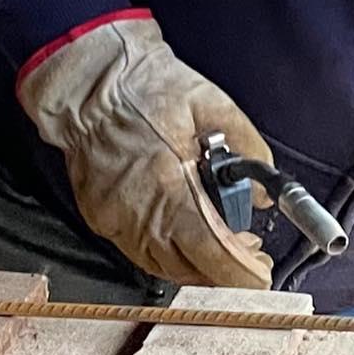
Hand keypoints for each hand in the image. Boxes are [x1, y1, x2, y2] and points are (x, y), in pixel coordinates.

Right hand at [17, 16, 273, 288]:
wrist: (89, 82)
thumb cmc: (148, 88)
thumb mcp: (216, 106)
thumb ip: (250, 149)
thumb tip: (264, 193)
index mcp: (172, 186)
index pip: (214, 254)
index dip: (244, 271)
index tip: (262, 271)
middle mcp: (141, 213)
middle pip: (193, 270)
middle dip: (228, 271)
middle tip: (250, 253)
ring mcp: (118, 221)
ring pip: (167, 269)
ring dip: (200, 265)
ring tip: (223, 244)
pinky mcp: (102, 219)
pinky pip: (142, 254)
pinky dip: (170, 255)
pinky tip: (186, 238)